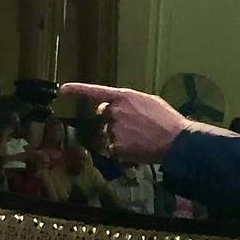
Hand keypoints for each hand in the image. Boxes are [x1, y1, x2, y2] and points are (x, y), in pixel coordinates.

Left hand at [56, 82, 186, 162]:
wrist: (177, 140)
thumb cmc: (167, 119)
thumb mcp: (150, 101)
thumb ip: (130, 101)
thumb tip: (117, 105)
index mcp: (124, 97)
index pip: (95, 92)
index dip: (77, 90)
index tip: (63, 89)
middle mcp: (116, 111)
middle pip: (103, 115)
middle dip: (112, 119)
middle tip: (132, 125)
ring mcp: (115, 129)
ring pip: (109, 133)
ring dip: (120, 135)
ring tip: (140, 138)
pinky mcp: (117, 146)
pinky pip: (114, 148)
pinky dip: (123, 150)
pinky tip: (138, 148)